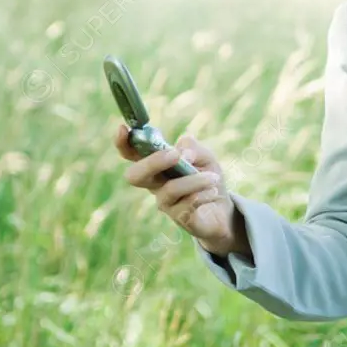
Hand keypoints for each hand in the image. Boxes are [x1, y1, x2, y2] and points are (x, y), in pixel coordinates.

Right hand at [114, 124, 237, 252]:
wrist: (224, 208)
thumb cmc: (208, 177)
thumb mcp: (204, 155)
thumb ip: (192, 147)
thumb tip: (183, 154)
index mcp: (156, 164)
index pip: (131, 154)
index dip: (122, 143)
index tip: (123, 129)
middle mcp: (154, 184)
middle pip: (135, 176)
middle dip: (153, 162)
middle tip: (176, 155)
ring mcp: (165, 203)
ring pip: (170, 189)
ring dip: (194, 180)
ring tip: (213, 177)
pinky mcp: (178, 217)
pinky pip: (187, 203)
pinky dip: (203, 193)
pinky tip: (213, 191)